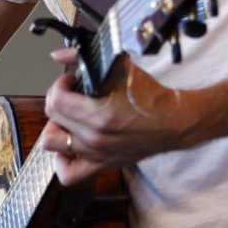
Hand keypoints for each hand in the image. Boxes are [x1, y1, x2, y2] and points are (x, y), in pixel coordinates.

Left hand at [41, 47, 191, 184]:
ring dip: (56, 128)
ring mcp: (96, 153)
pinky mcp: (102, 163)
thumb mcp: (120, 68)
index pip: (56, 101)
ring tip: (67, 118)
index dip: (59, 85)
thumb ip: (84, 58)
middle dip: (57, 100)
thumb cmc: (152, 97)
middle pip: (52, 118)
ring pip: (53, 144)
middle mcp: (94, 138)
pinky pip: (69, 173)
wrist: (175, 122)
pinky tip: (68, 147)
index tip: (70, 80)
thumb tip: (59, 54)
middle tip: (70, 94)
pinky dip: (62, 161)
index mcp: (98, 115)